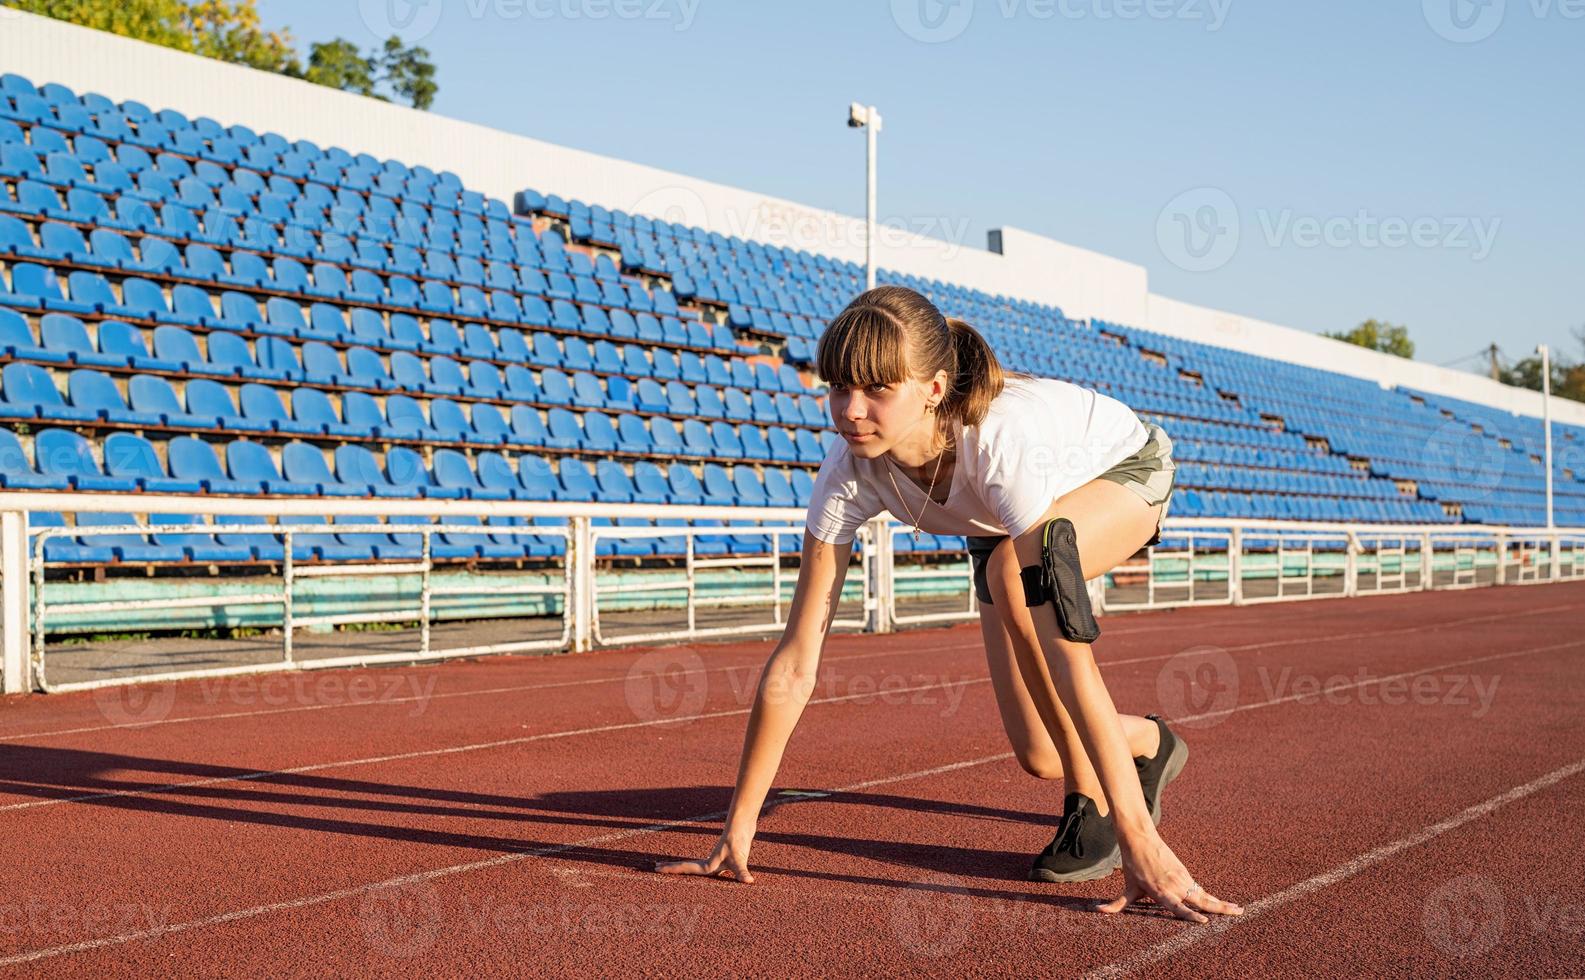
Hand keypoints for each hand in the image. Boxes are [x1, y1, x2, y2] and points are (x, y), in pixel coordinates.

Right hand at [654, 830, 755, 883]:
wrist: (743, 824)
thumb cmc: (738, 840)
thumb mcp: (739, 859)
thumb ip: (741, 872)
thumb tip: (749, 882)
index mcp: (708, 865)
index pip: (686, 868)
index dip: (671, 869)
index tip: (657, 869)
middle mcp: (709, 862)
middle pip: (686, 866)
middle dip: (671, 868)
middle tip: (656, 867)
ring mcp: (716, 859)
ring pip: (696, 867)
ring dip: (685, 869)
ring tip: (674, 870)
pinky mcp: (725, 857)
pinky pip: (709, 868)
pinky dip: (702, 872)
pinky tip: (710, 875)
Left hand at [1099, 829, 1242, 922]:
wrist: (1139, 837)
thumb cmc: (1132, 864)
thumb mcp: (1127, 886)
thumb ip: (1116, 904)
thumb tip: (1097, 911)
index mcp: (1161, 891)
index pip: (1178, 907)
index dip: (1190, 915)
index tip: (1204, 921)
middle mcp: (1175, 885)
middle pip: (1201, 900)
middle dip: (1220, 908)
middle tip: (1238, 912)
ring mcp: (1182, 878)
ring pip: (1204, 894)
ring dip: (1220, 902)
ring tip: (1237, 910)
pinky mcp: (1184, 872)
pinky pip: (1198, 888)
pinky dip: (1209, 896)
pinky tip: (1219, 903)